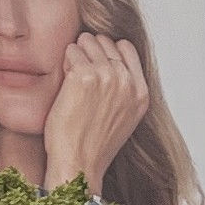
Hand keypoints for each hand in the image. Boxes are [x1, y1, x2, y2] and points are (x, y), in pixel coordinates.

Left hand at [41, 34, 149, 198]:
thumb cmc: (93, 144)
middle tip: (79, 76)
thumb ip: (124, 89)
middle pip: (105, 41)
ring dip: (75, 55)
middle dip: (89, 52)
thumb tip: (112, 64)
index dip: (106, 51)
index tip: (94, 65)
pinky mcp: (84, 75)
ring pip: (87, 42)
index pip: (126, 47)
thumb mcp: (124, 116)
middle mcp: (127, 82)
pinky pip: (71, 51)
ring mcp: (107, 76)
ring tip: (71, 80)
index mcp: (140, 92)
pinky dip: (64, 62)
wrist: (78, 163)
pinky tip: (64, 83)